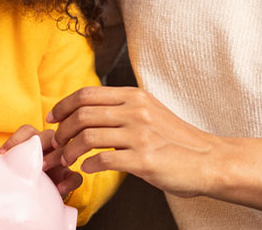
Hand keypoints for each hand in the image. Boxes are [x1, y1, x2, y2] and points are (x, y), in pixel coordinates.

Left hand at [0, 125, 82, 197]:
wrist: (39, 199)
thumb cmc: (20, 178)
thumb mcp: (9, 167)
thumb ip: (0, 161)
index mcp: (33, 142)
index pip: (28, 130)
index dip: (17, 138)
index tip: (2, 152)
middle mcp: (48, 147)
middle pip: (48, 135)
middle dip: (39, 144)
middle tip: (29, 157)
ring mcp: (61, 160)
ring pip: (64, 150)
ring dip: (54, 158)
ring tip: (43, 169)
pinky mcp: (70, 176)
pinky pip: (75, 176)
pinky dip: (69, 181)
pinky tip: (59, 189)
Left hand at [46, 86, 219, 198]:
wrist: (209, 160)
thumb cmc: (178, 140)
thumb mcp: (151, 111)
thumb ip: (124, 108)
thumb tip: (90, 110)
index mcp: (135, 96)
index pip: (87, 93)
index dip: (63, 105)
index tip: (53, 117)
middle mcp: (136, 111)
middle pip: (83, 113)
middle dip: (62, 130)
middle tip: (57, 142)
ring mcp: (140, 135)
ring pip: (88, 137)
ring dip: (71, 150)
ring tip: (68, 158)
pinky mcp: (144, 159)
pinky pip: (104, 160)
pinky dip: (89, 165)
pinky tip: (88, 169)